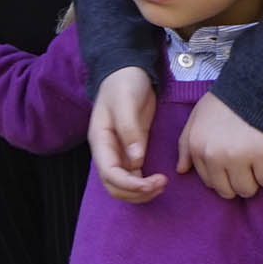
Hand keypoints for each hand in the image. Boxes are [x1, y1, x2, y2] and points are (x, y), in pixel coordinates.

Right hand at [90, 66, 164, 202]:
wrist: (129, 71)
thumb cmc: (124, 83)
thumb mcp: (125, 102)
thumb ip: (129, 130)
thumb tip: (136, 160)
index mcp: (100, 140)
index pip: (109, 174)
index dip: (129, 185)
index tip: (151, 184)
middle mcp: (107, 151)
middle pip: (115, 186)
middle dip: (136, 192)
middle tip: (161, 185)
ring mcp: (119, 152)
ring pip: (124, 186)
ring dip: (142, 192)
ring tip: (162, 184)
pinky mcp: (132, 151)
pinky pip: (135, 177)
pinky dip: (145, 185)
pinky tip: (159, 180)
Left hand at [178, 92, 262, 199]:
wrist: (251, 88)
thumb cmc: (223, 104)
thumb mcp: (196, 119)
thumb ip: (185, 145)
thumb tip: (181, 170)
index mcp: (197, 147)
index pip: (208, 182)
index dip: (221, 176)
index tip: (230, 165)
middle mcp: (214, 155)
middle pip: (227, 191)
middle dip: (237, 182)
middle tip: (245, 166)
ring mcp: (238, 157)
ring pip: (247, 190)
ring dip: (254, 181)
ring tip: (255, 163)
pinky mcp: (262, 156)